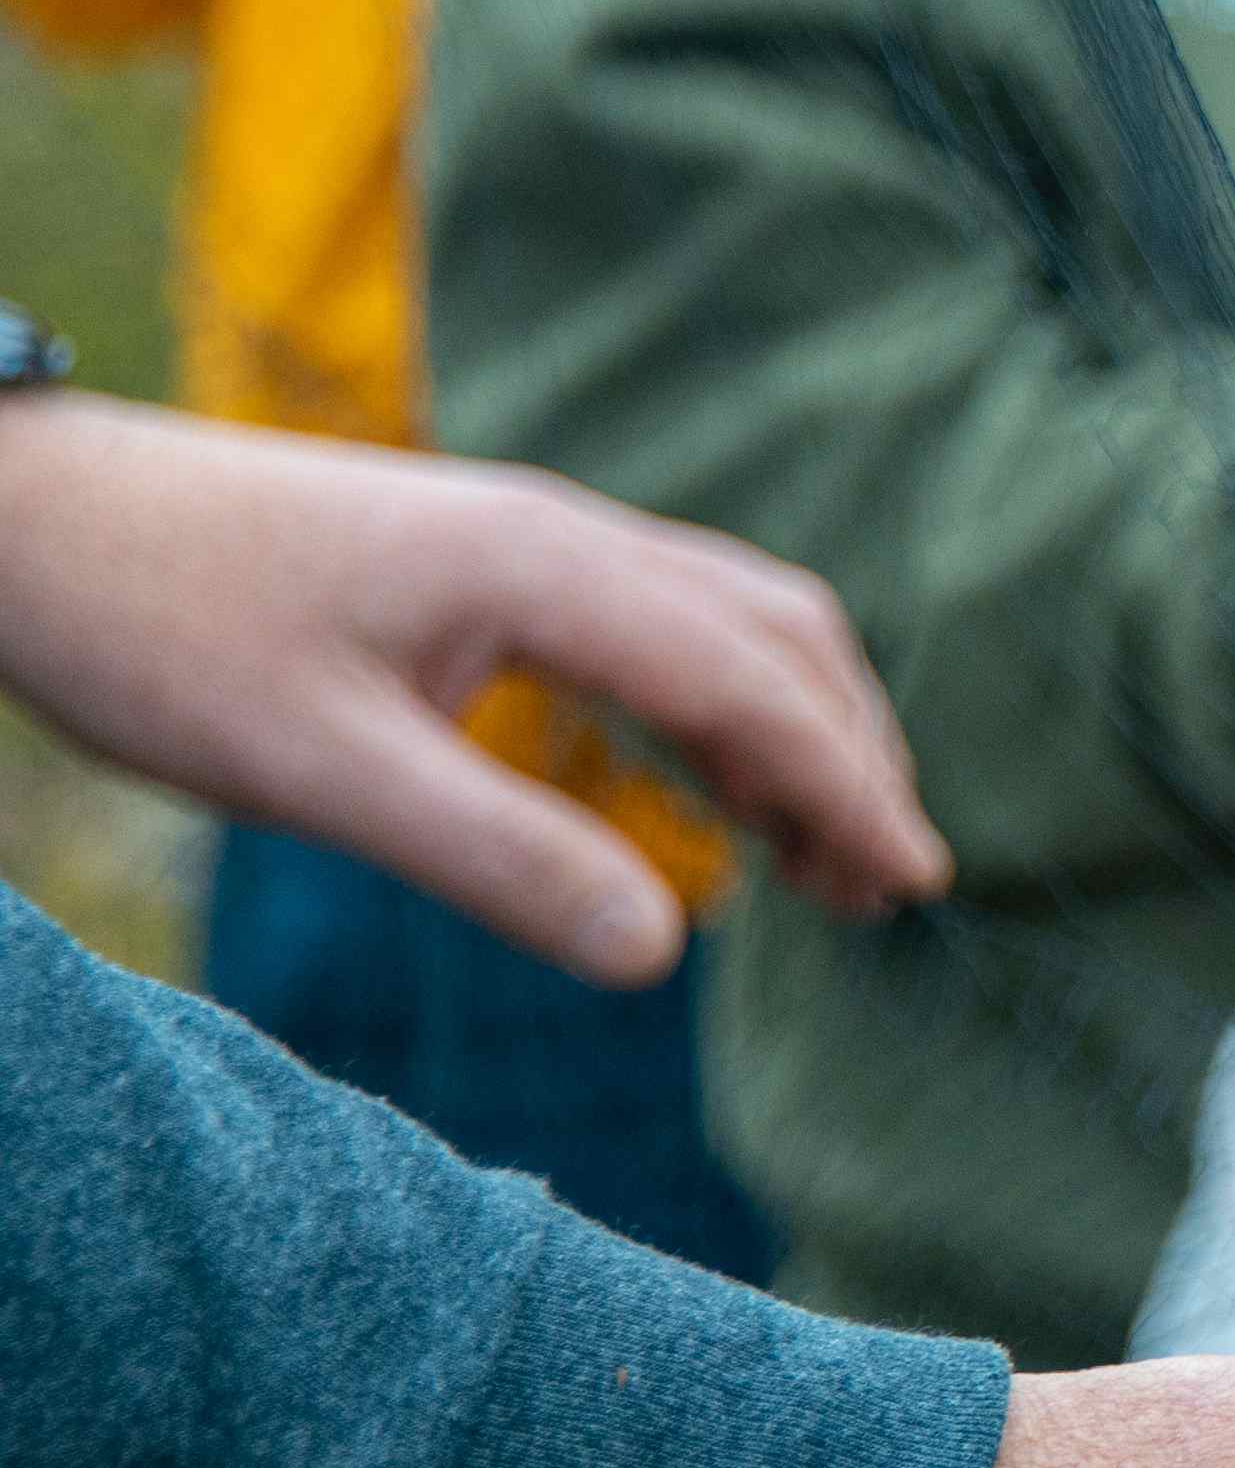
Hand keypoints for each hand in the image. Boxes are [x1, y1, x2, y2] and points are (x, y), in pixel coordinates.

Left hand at [0, 394, 943, 981]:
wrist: (30, 513)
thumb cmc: (156, 634)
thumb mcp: (318, 772)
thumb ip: (498, 857)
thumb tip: (662, 954)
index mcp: (547, 572)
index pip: (754, 682)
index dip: (847, 784)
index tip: (913, 882)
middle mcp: (566, 535)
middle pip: (778, 631)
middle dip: (853, 755)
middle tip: (887, 887)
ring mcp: (530, 537)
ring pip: (731, 617)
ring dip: (797, 728)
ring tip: (819, 857)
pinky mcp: (486, 558)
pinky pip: (661, 622)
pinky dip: (724, 706)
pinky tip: (704, 785)